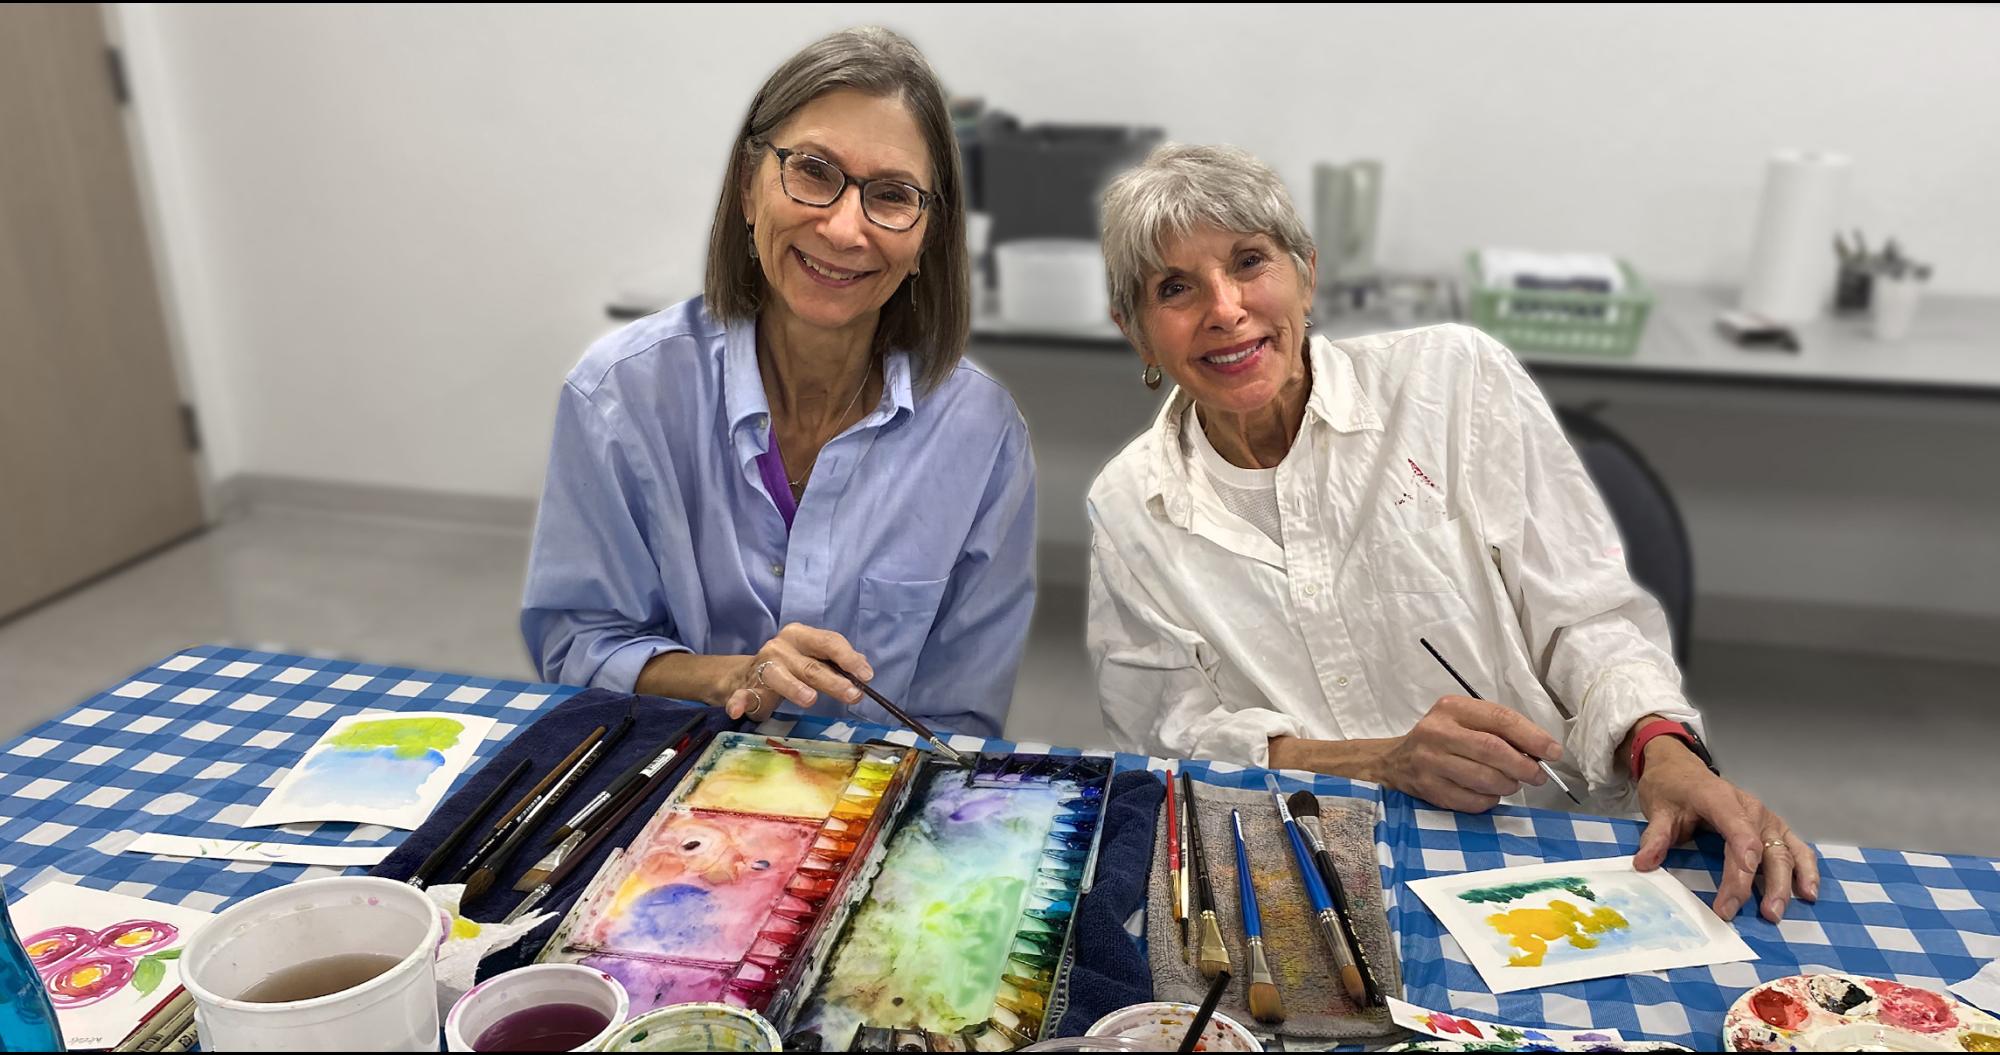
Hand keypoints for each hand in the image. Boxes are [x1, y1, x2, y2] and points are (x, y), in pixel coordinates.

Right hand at [722, 623, 873, 720]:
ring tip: (810, 699)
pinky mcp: (745, 689)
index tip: (866, 676)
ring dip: (794, 687)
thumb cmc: (790, 665)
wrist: (745, 676)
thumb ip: (837, 661)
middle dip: (833, 680)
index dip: (848, 658)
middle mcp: (780, 648)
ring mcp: (761, 668)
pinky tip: (738, 711)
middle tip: (852, 694)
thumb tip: (864, 669)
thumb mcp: (813, 657)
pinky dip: (739, 702)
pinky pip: (742, 695)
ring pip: (780, 677)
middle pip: (811, 665)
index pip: (828, 642)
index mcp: (800, 636)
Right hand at [1376, 696, 1561, 812]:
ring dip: (1508, 785)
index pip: (1500, 719)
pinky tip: (1488, 793)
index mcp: (1452, 708)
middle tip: (1538, 776)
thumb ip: (1499, 731)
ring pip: (1484, 779)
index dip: (1532, 737)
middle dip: (1524, 766)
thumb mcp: (1464, 721)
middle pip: (1493, 750)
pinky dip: (1489, 800)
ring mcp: (1430, 762)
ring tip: (1511, 784)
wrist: (1395, 761)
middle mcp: (1438, 732)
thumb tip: (1541, 751)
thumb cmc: (1442, 739)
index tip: (1553, 752)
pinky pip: (1472, 801)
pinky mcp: (1429, 789)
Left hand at [1634, 738, 1817, 921]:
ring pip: (1786, 850)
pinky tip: (1807, 891)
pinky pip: (1794, 846)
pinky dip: (1805, 868)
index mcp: (1720, 799)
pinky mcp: (1771, 826)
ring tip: (1782, 911)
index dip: (1742, 863)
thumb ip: (1654, 836)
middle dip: (1768, 884)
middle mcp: (1750, 808)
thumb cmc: (1671, 786)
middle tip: (1764, 915)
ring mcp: (1764, 817)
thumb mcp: (1657, 807)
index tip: (1737, 894)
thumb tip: (1644, 864)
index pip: (1738, 831)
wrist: (1680, 767)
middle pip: (1766, 847)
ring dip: (1789, 882)